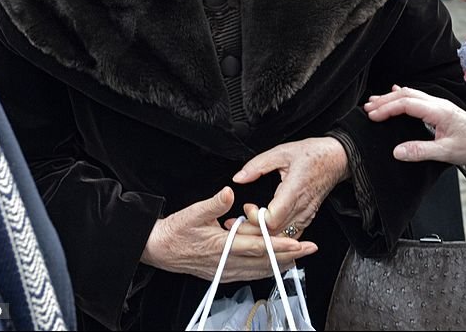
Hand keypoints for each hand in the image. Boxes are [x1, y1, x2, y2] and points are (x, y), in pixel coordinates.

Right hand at [140, 187, 316, 281]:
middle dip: (289, 256)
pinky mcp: (221, 272)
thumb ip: (213, 204)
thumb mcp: (191, 213)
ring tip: (299, 256)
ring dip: (280, 263)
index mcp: (222, 247)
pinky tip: (273, 264)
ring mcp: (224, 270)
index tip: (299, 243)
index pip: (258, 247)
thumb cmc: (173, 232)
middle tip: (309, 249)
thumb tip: (229, 193)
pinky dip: (264, 268)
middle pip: (264, 262)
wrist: (156, 250)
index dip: (280, 246)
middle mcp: (226, 262)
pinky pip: (249, 272)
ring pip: (258, 269)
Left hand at [232, 137, 349, 239]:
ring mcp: (306, 215)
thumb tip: (238, 178)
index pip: (273, 219)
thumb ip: (257, 165)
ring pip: (283, 237)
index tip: (248, 206)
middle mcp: (302, 207)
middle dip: (253, 231)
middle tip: (239, 222)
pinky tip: (266, 229)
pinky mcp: (308, 218)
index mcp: (295, 190)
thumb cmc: (313, 154)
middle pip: (275, 233)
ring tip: (249, 226)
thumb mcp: (281, 152)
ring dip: (264, 235)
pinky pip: (291, 235)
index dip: (256, 218)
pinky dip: (277, 236)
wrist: (337, 159)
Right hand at [364, 85, 465, 170]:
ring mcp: (440, 105)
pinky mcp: (441, 110)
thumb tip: (397, 151)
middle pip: (406, 95)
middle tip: (367, 108)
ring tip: (374, 102)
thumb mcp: (446, 153)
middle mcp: (439, 104)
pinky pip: (418, 98)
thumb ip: (420, 151)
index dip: (387, 108)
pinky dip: (403, 97)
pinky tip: (395, 94)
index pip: (407, 103)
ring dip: (392, 98)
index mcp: (439, 111)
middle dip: (385, 100)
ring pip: (412, 95)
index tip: (372, 115)